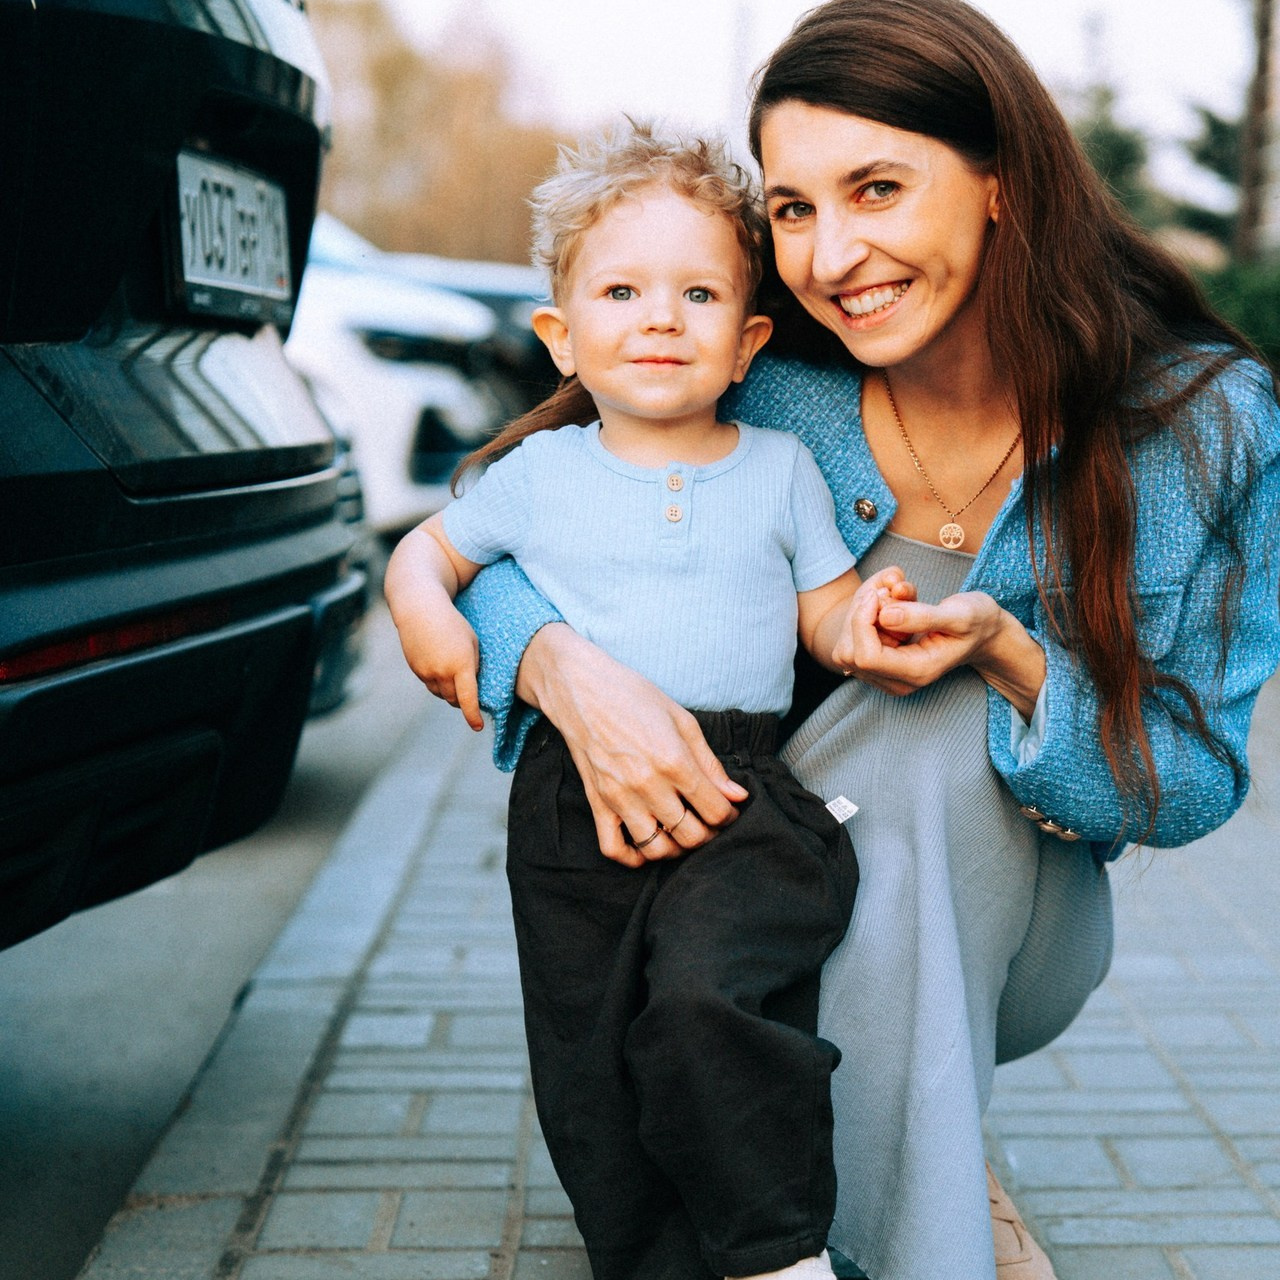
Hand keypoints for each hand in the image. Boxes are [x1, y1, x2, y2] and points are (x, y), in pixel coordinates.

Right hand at [395, 608, 483, 730]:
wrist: (420, 609)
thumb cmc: (453, 623)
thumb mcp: (472, 641)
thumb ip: (473, 666)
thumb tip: (471, 688)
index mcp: (461, 665)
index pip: (468, 699)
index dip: (473, 716)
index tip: (478, 726)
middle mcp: (442, 672)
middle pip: (454, 699)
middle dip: (463, 701)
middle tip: (471, 698)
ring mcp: (426, 672)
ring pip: (441, 694)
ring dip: (450, 693)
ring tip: (456, 681)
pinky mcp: (416, 670)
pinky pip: (430, 685)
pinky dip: (438, 683)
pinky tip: (442, 669)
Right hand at [518, 625, 748, 866]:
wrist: (580, 687)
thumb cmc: (634, 696)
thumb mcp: (682, 720)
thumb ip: (710, 763)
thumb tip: (737, 795)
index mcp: (673, 761)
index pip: (715, 810)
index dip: (729, 815)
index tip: (728, 810)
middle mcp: (647, 784)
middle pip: (691, 836)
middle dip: (709, 835)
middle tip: (709, 823)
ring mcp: (619, 797)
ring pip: (657, 849)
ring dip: (676, 849)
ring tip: (681, 833)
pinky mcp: (596, 803)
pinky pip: (613, 849)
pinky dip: (633, 858)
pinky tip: (647, 846)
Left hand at [832, 569, 1045, 716]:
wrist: (983, 633)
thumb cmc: (977, 621)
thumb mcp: (960, 614)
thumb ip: (923, 616)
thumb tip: (885, 615)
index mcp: (918, 671)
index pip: (866, 656)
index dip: (863, 621)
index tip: (880, 593)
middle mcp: (898, 681)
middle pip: (848, 653)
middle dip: (858, 617)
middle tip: (886, 591)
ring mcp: (886, 677)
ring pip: (844, 649)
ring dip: (858, 616)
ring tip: (888, 596)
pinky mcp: (879, 667)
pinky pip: (851, 644)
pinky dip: (860, 619)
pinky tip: (883, 606)